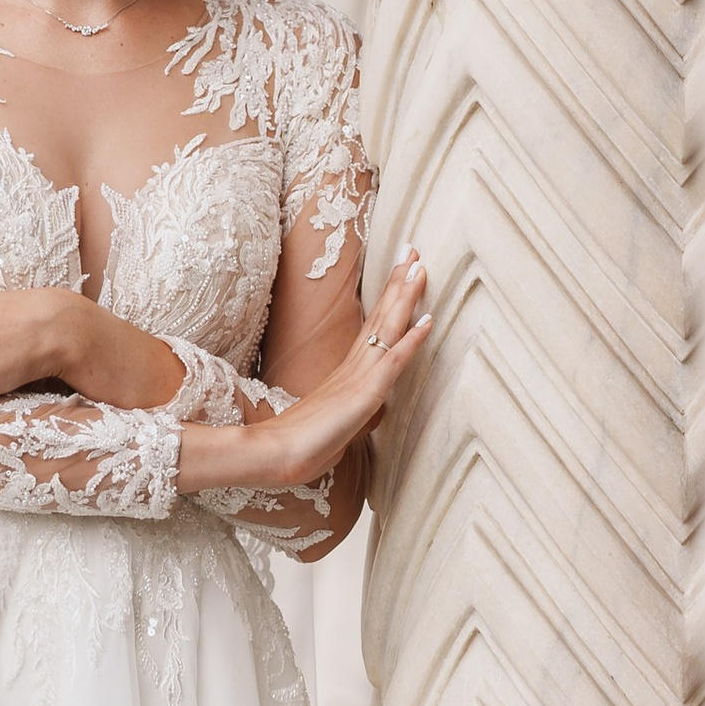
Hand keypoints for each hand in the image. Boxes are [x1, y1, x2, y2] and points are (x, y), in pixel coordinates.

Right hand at [221, 250, 430, 490]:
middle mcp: (353, 366)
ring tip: (419, 266)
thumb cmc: (298, 445)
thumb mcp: (330, 425)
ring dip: (406, 296)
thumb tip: (351, 420)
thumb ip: (345, 416)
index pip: (372, 327)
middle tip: (412, 250)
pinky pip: (393, 361)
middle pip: (380, 316)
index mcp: (346, 372)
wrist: (276, 454)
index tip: (400, 272)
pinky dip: (412, 340)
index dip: (387, 299)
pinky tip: (428, 321)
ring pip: (387, 328)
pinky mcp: (364, 393)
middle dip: (398, 282)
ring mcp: (358, 377)